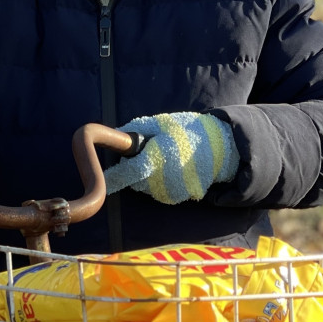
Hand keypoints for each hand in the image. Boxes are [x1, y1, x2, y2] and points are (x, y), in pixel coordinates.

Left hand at [104, 112, 237, 203]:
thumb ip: (135, 130)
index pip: (127, 174)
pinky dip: (160, 182)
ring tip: (165, 159)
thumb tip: (112, 136)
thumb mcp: (161, 123)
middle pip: (135, 181)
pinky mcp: (179, 198)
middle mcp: (163, 181)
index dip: (113, 177)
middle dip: (135, 169)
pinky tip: (173, 170)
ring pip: (146, 187)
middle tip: (149, 153)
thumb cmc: (187, 131)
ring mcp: (172, 192)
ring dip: (148, 176)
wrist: (221, 148)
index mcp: (157, 160)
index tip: (100, 180)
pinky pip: (159, 191)